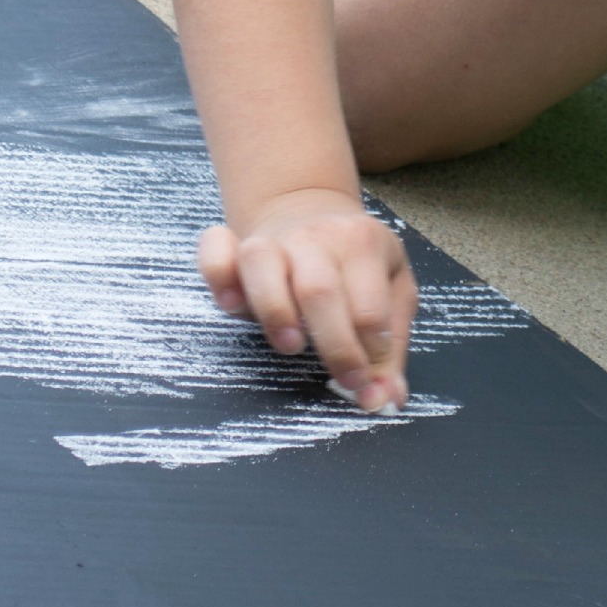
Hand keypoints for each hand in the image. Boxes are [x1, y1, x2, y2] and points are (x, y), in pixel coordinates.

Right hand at [197, 188, 418, 411]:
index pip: (370, 309)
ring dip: (275, 312)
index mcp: (362, 243)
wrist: (308, 207)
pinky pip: (214, 253)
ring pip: (261, 263)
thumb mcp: (392, 290)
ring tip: (292, 345)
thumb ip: (390, 347)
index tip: (366, 382)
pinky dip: (218, 275)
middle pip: (319, 290)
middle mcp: (315, 236)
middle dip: (334, 345)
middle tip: (344, 380)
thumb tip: (384, 399)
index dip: (371, 355)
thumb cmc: (356, 260)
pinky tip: (233, 305)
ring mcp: (271, 238)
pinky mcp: (233, 243)